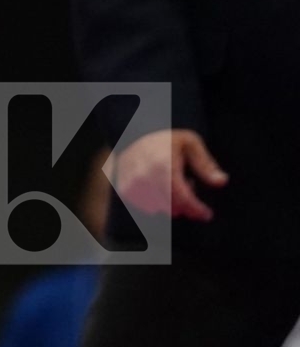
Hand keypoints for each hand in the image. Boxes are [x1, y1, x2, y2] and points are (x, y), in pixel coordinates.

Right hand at [108, 128, 227, 221]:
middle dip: (185, 204)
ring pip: (158, 209)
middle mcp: (145, 178)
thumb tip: (221, 182)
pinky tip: (158, 186)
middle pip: (172, 208)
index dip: (197, 209)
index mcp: (162, 166)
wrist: (131, 131)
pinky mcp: (124, 189)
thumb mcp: (189, 142)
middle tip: (189, 186)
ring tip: (172, 183)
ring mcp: (132, 185)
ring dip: (170, 202)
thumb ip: (205, 163)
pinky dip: (155, 202)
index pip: (183, 198)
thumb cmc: (163, 137)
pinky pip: (145, 206)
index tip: (207, 214)